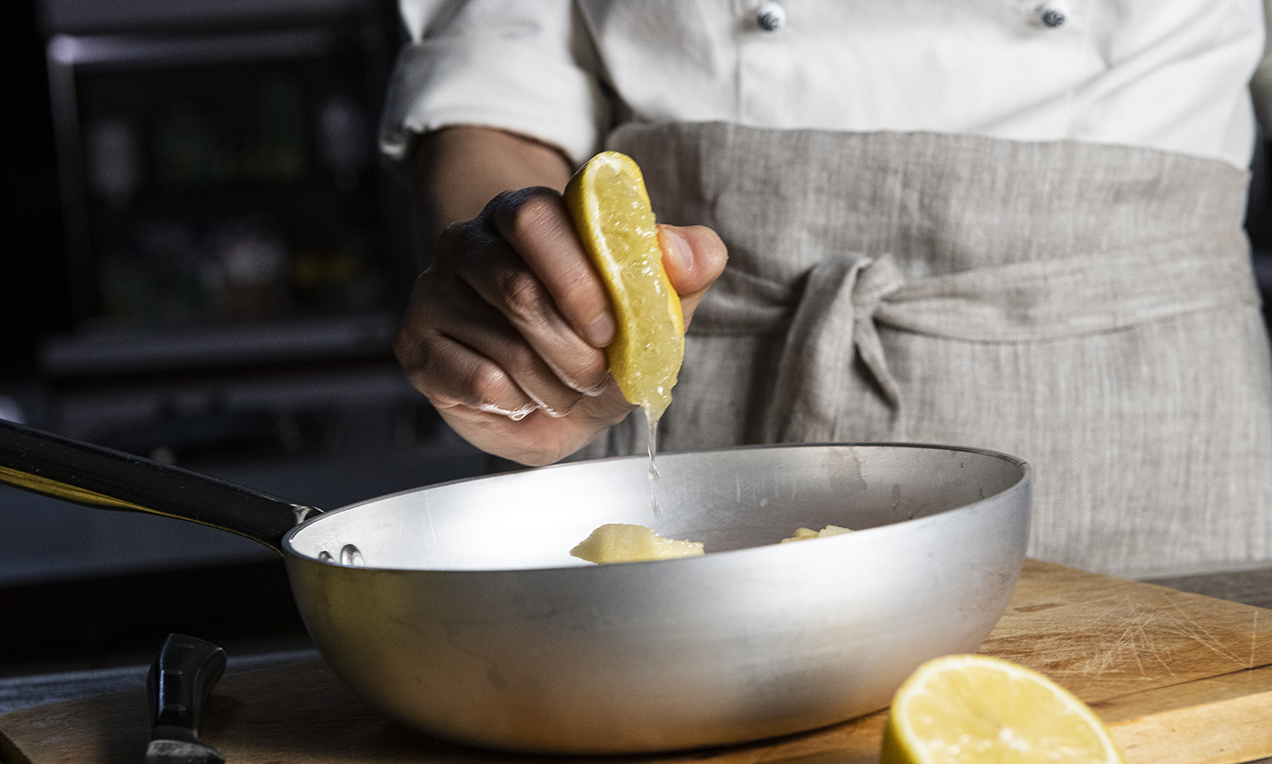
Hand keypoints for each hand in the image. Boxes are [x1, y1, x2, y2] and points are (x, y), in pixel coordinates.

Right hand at [395, 186, 727, 465]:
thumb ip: (684, 267)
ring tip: (566, 387)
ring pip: (502, 344)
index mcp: (525, 214)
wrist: (554, 396)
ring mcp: (434, 291)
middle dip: (573, 348)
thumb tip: (690, 252)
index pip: (536, 219)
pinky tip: (524, 397)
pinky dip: (519, 403)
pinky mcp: (417, 346)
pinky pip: (478, 382)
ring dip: (554, 383)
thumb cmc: (597, 338)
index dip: (578, 279)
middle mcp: (468, 242)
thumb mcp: (654, 302)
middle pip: (518, 287)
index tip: (609, 327)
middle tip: (597, 373)